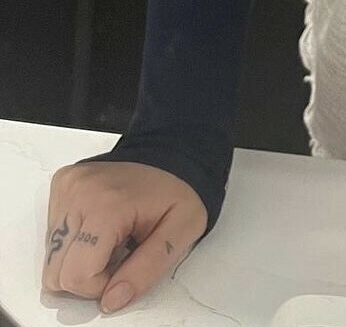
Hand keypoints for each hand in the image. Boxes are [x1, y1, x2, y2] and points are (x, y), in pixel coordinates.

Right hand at [42, 161, 207, 312]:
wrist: (172, 155)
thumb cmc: (178, 190)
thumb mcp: (183, 230)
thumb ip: (148, 269)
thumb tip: (112, 301)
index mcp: (108, 204)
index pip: (77, 276)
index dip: (102, 285)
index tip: (126, 265)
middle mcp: (79, 192)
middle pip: (56, 273)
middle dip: (87, 277)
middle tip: (119, 254)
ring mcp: (67, 187)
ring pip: (51, 259)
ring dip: (79, 260)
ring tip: (111, 238)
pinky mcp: (61, 186)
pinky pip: (52, 236)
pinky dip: (73, 242)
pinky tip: (99, 227)